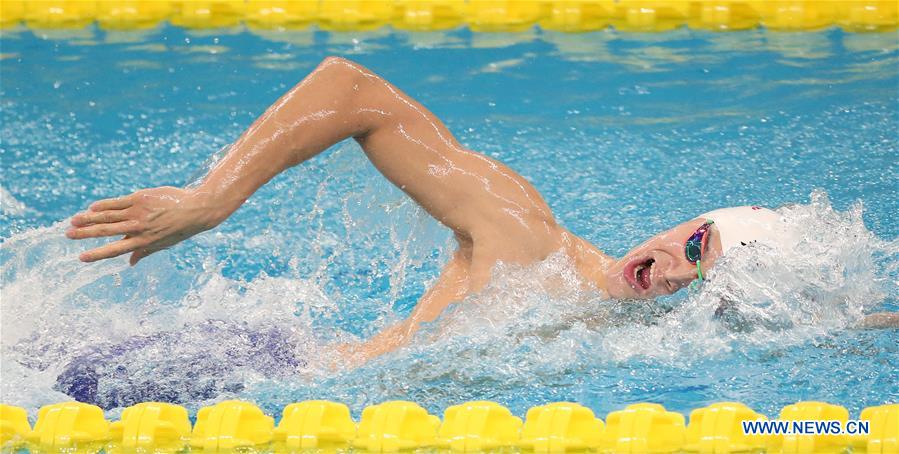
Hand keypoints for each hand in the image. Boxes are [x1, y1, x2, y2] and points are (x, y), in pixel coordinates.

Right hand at [67, 186, 224, 264]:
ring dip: (89, 218)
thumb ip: (144, 251)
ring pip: (108, 216)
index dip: (98, 254)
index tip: (81, 257)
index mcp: (144, 242)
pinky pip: (117, 202)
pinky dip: (103, 205)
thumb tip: (130, 263)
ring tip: (74, 221)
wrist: (196, 208)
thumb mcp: (164, 244)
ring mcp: (138, 212)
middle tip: (68, 234)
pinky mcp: (140, 198)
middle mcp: (139, 228)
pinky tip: (92, 207)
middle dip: (85, 234)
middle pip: (106, 231)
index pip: (115, 250)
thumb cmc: (180, 228)